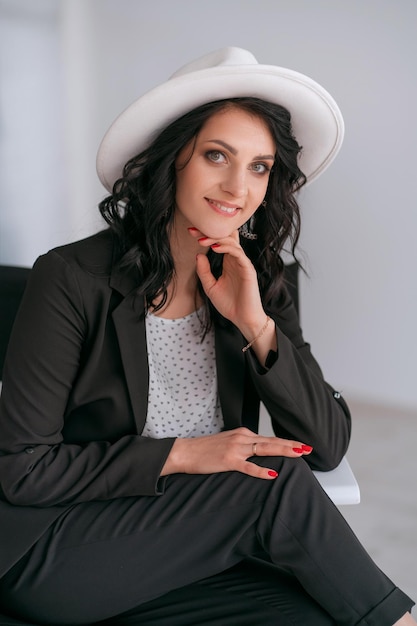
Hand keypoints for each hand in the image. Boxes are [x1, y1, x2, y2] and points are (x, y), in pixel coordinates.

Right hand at [160, 427, 312, 479]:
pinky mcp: (228, 461)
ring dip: (283, 451)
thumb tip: (258, 453)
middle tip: (308, 448)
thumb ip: (243, 446)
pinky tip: (273, 474)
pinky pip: (248, 466)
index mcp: (242, 433)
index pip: (269, 438)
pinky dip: (262, 470)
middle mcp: (241, 438)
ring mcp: (235, 449)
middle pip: (271, 442)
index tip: (301, 445)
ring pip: (264, 450)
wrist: (185, 452)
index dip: (286, 442)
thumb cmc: (205, 450)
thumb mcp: (227, 443)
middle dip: (291, 445)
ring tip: (298, 454)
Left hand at [189, 227, 264, 331]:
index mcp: (228, 262)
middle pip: (226, 236)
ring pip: (232, 242)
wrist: (243, 319)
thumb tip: (198, 255)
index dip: (206, 234)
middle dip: (210, 231)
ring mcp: (243, 263)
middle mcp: (236, 260)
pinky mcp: (248, 269)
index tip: (191, 232)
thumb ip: (204, 272)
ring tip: (202, 241)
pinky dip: (227, 248)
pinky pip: (238, 253)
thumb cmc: (230, 304)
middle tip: (194, 231)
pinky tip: (215, 248)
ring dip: (216, 238)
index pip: (219, 241)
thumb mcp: (210, 287)